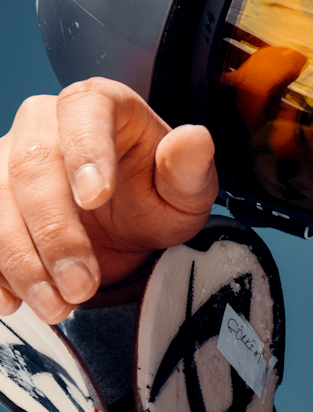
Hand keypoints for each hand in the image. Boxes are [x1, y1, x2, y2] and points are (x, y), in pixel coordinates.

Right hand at [0, 78, 217, 321]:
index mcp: (97, 105)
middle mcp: (42, 123)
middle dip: (55, 234)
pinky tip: (10, 301)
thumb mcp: (186, 191)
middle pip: (31, 167)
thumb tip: (195, 139)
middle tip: (83, 285)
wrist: (122, 224)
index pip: (84, 112)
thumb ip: (190, 169)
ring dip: (21, 262)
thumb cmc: (154, 197)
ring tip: (56, 306)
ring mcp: (5, 159)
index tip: (95, 198)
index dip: (86, 152)